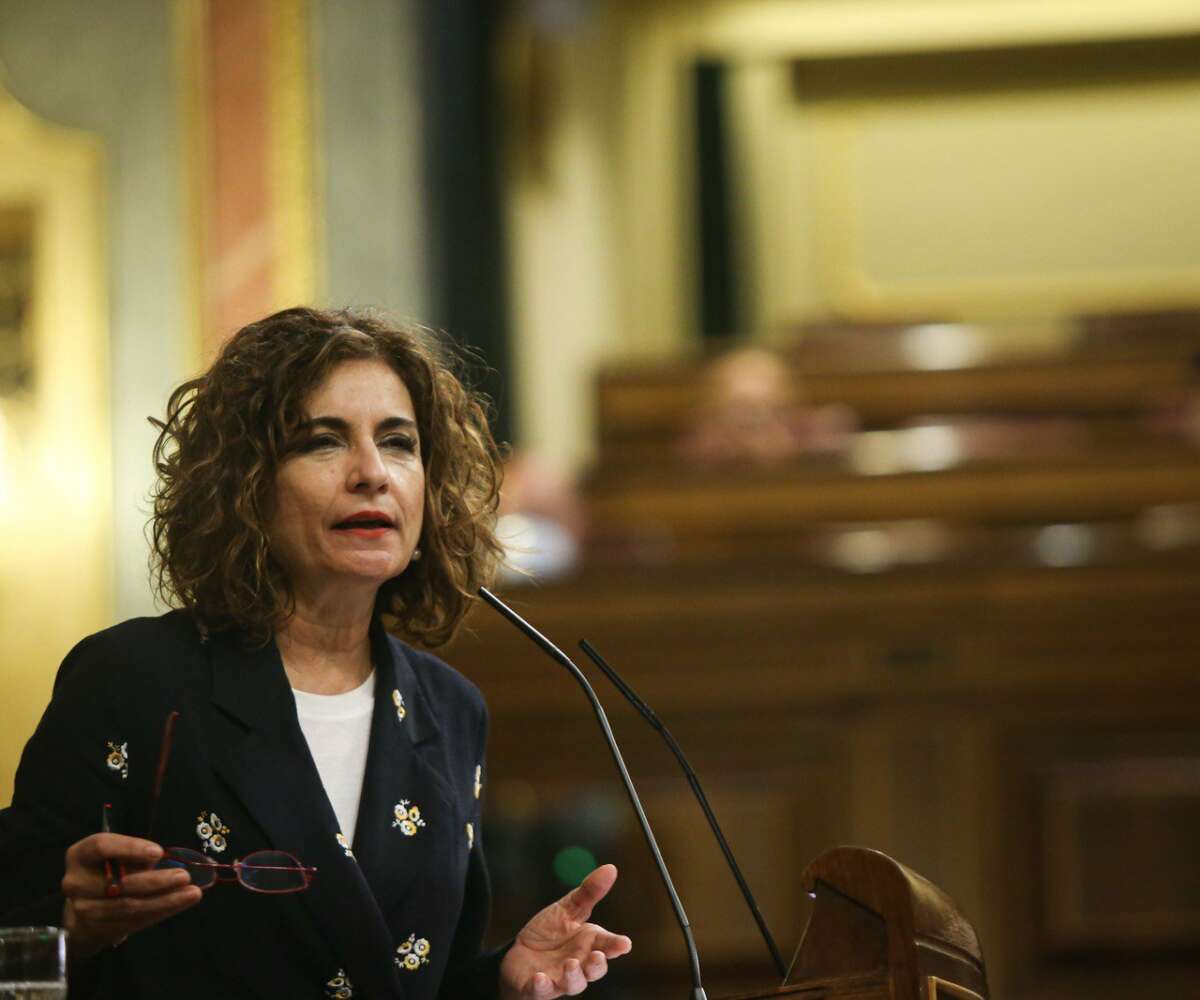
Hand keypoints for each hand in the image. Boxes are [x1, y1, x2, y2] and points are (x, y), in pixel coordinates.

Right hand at [61, 833, 202, 957]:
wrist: (87, 906)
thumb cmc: (110, 870)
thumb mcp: (118, 855)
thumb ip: (139, 855)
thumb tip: (175, 859)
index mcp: (80, 855)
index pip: (101, 846)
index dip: (130, 848)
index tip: (158, 852)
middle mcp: (76, 882)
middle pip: (119, 882)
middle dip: (156, 881)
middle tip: (185, 876)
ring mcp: (83, 909)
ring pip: (129, 906)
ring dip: (164, 900)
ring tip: (191, 893)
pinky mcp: (96, 929)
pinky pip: (132, 922)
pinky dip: (159, 912)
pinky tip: (179, 904)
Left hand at [499, 864, 631, 998]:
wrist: (519, 952)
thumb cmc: (549, 933)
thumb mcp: (568, 908)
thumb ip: (589, 892)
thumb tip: (611, 868)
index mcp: (588, 944)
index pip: (607, 945)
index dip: (616, 945)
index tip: (624, 944)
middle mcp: (578, 963)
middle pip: (594, 970)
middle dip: (597, 966)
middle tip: (596, 956)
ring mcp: (559, 978)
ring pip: (573, 984)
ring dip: (573, 977)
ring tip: (570, 964)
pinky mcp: (537, 988)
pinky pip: (541, 992)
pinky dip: (542, 987)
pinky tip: (540, 977)